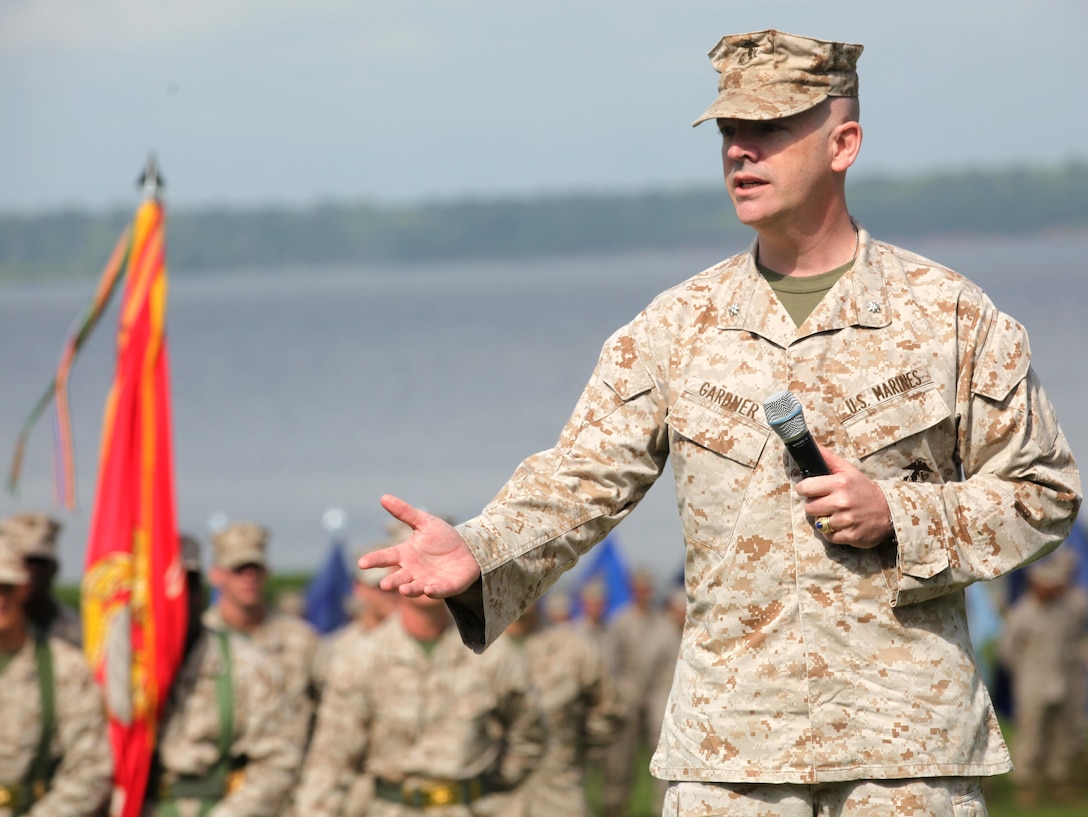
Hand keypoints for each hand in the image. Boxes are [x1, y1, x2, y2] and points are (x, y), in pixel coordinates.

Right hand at [357, 495, 481, 597]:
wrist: (467, 549)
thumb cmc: (442, 538)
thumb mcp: (424, 522)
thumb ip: (405, 512)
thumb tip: (383, 497)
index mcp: (405, 554)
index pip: (386, 557)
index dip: (374, 560)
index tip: (361, 563)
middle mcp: (413, 571)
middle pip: (398, 578)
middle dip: (391, 582)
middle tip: (384, 585)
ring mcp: (427, 581)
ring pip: (415, 588)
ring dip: (409, 589)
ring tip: (404, 589)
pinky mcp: (444, 587)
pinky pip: (437, 591)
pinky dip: (433, 591)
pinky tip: (430, 589)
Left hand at [795, 444, 891, 548]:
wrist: (890, 510)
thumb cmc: (863, 488)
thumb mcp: (847, 470)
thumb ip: (827, 458)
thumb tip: (810, 444)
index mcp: (840, 483)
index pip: (804, 488)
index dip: (805, 490)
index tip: (810, 490)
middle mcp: (843, 501)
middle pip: (809, 508)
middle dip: (815, 506)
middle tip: (826, 503)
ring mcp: (847, 520)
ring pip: (818, 523)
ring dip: (825, 520)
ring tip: (837, 514)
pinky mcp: (851, 536)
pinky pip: (829, 537)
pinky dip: (833, 533)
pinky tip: (842, 525)